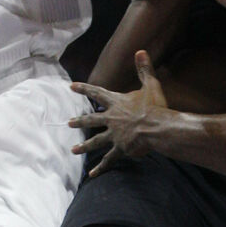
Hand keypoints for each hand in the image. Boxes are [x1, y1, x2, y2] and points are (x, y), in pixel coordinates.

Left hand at [69, 51, 168, 176]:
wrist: (157, 128)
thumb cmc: (155, 106)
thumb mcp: (150, 85)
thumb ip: (144, 69)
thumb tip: (140, 51)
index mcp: (117, 103)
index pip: (97, 93)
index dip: (84, 89)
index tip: (71, 86)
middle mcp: (112, 119)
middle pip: (92, 120)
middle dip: (80, 121)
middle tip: (69, 123)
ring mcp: (115, 135)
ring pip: (96, 141)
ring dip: (84, 146)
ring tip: (73, 150)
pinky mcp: (120, 149)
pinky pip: (108, 159)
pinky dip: (101, 168)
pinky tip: (92, 175)